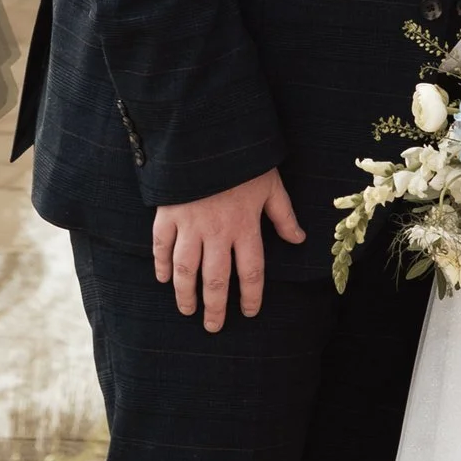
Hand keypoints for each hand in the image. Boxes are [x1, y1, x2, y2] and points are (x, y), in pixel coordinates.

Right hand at [152, 169, 303, 330]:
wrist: (208, 134)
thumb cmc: (244, 162)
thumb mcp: (272, 186)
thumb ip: (283, 216)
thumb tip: (299, 239)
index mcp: (245, 227)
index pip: (251, 273)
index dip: (251, 297)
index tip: (249, 312)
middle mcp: (217, 232)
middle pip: (216, 281)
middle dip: (215, 308)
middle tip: (213, 326)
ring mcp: (189, 225)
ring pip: (186, 270)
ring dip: (186, 294)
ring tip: (187, 310)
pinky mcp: (167, 214)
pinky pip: (161, 245)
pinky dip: (161, 263)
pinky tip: (163, 279)